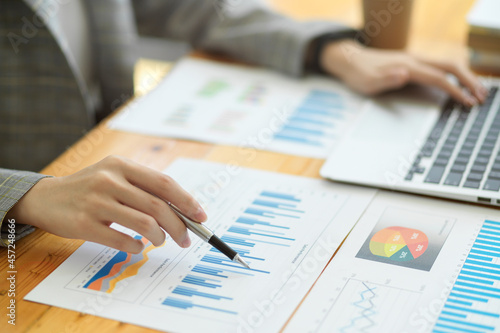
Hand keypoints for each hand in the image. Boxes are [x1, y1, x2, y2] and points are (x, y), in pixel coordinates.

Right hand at [7, 155, 206, 252]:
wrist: (46, 198)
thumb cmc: (90, 189)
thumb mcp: (114, 176)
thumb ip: (143, 187)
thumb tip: (182, 210)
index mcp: (122, 165)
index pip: (164, 183)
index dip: (186, 201)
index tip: (201, 216)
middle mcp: (109, 180)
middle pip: (157, 206)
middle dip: (179, 226)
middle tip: (186, 239)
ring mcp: (96, 202)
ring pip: (144, 223)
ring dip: (159, 237)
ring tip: (159, 241)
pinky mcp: (83, 223)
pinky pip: (122, 240)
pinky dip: (136, 247)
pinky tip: (138, 247)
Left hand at [320, 39, 487, 105]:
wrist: (350, 60)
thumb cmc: (359, 74)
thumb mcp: (368, 81)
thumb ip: (386, 78)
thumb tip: (405, 74)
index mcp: (407, 66)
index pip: (438, 78)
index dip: (455, 90)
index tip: (468, 102)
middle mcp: (414, 60)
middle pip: (450, 66)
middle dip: (468, 81)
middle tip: (482, 97)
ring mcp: (415, 61)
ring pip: (447, 65)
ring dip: (464, 77)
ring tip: (477, 92)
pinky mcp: (413, 64)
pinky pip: (439, 67)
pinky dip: (454, 75)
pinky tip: (458, 85)